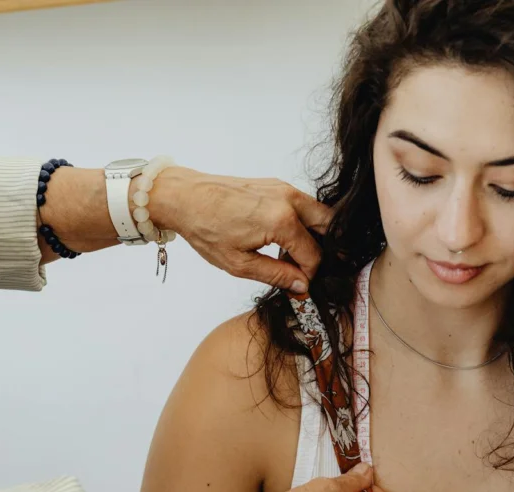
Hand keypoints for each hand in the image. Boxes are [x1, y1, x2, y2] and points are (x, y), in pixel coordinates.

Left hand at [150, 167, 332, 291]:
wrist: (184, 197)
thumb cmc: (205, 226)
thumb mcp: (239, 263)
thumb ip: (276, 275)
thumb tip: (301, 284)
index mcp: (281, 220)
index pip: (313, 254)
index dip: (309, 275)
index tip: (299, 285)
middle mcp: (288, 199)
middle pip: (329, 227)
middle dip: (326, 250)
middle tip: (312, 269)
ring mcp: (284, 188)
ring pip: (319, 213)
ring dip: (315, 235)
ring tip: (294, 256)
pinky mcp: (276, 184)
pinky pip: (303, 204)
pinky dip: (303, 222)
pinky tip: (284, 240)